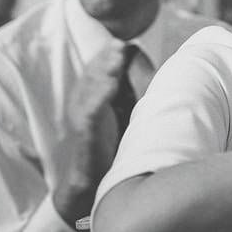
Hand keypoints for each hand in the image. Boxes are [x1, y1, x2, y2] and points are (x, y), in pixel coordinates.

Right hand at [52, 42, 124, 226]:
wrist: (97, 187)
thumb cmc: (115, 146)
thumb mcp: (128, 113)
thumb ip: (136, 90)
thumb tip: (148, 65)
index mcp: (95, 99)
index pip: (99, 71)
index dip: (108, 57)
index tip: (123, 44)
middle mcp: (85, 108)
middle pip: (93, 77)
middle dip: (106, 60)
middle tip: (119, 46)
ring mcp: (84, 124)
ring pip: (89, 92)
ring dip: (102, 74)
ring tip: (116, 60)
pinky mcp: (86, 141)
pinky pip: (89, 118)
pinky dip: (97, 101)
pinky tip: (109, 88)